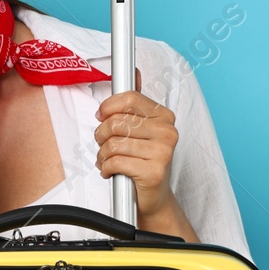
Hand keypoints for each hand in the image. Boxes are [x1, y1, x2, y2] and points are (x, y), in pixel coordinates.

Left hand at [93, 69, 179, 219]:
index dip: (108, 107)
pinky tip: (110, 171)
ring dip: (102, 154)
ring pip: (113, 143)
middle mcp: (167, 131)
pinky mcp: (154, 171)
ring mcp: (163, 152)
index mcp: (164, 116)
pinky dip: (106, 167)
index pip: (129, 98)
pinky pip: (115, 161)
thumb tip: (134, 72)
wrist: (153, 197)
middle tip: (102, 144)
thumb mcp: (140, 130)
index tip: (101, 116)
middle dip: (101, 135)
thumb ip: (134, 104)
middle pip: (117, 122)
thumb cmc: (143, 161)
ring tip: (106, 160)